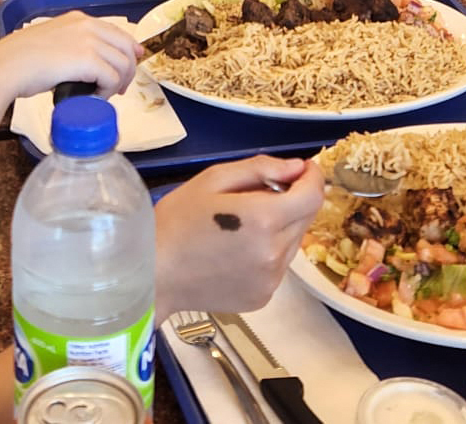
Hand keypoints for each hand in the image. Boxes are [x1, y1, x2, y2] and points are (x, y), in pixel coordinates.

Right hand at [0, 12, 141, 104]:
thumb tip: (81, 62)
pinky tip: (95, 97)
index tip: (130, 63)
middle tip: (119, 87)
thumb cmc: (20, 59)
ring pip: (123, 63)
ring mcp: (88, 41)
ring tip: (105, 95)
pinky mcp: (87, 60)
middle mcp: (87, 25)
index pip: (116, 31)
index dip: (128, 49)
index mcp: (78, 19)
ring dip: (118, 82)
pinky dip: (107, 91)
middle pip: (126, 46)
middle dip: (128, 69)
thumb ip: (68, 44)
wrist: (6, 66)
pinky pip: (111, 77)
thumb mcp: (50, 41)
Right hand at [154, 157, 323, 318]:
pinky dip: (268, 251)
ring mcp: (270, 280)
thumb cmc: (175, 222)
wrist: (152, 276)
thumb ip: (260, 168)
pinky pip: (278, 265)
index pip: (312, 196)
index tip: (304, 169)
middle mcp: (274, 253)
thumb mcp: (212, 180)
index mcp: (264, 219)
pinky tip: (238, 249)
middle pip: (305, 218)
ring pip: (293, 242)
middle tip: (260, 193)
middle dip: (293, 200)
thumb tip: (296, 168)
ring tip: (243, 224)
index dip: (313, 178)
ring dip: (281, 227)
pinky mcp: (263, 297)